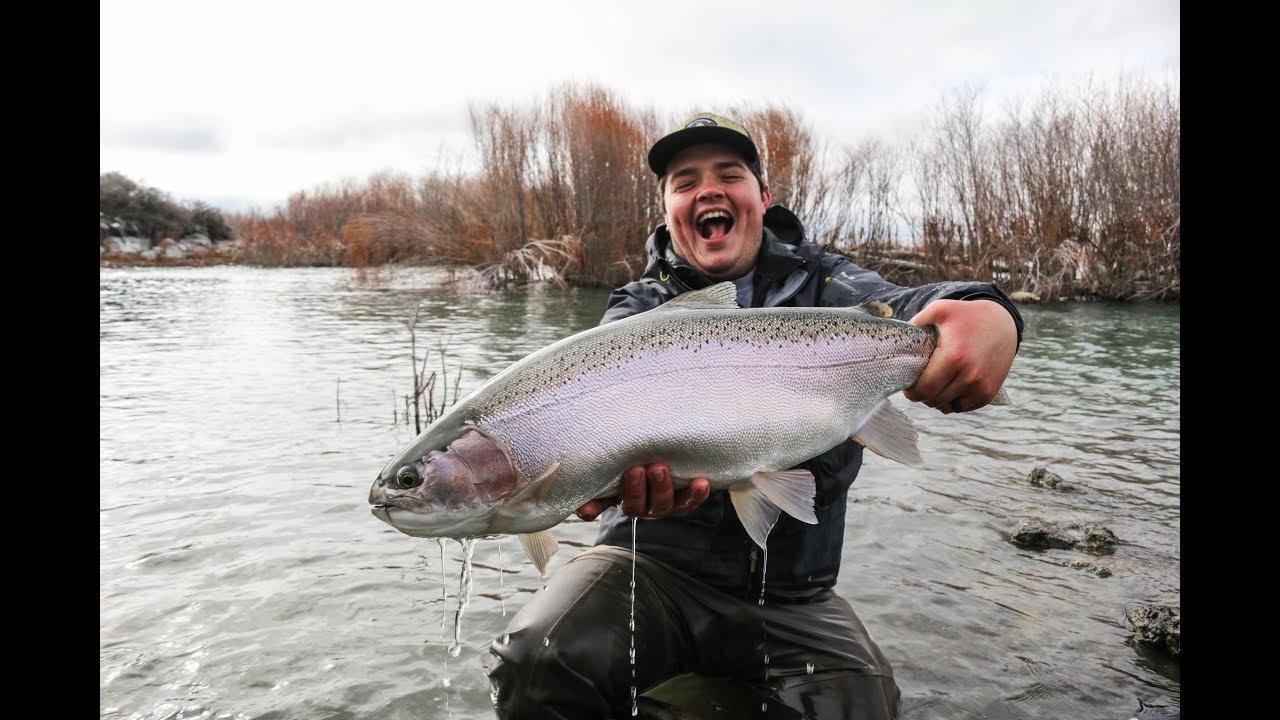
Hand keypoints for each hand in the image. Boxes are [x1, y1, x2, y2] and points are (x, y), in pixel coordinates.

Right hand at [574, 462, 710, 520]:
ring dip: (662, 488)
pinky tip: (701, 482)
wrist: (664, 449)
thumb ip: (598, 477)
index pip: (603, 506)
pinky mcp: (684, 499)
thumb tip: (579, 504)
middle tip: (637, 468)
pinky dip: (696, 494)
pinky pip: (690, 501)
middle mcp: (642, 506)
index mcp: (620, 498)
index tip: (587, 509)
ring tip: (660, 468)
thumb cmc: (634, 456)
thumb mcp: (615, 464)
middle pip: (638, 506)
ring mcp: (664, 504)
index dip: (596, 508)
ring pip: (663, 505)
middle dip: (636, 489)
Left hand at [903, 299, 1017, 413]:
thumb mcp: (941, 309)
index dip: (911, 392)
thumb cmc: (967, 316)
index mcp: (954, 357)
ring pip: (947, 406)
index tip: (907, 386)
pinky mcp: (989, 393)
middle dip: (922, 395)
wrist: (1003, 324)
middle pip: (934, 400)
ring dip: (936, 400)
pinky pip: (962, 408)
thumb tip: (900, 338)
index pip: (924, 389)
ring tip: (933, 386)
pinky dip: (952, 402)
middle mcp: (970, 375)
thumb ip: (917, 320)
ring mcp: (981, 387)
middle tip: (918, 385)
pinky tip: (948, 390)